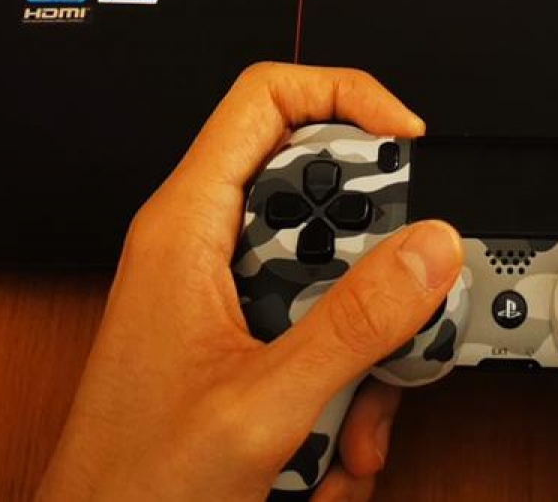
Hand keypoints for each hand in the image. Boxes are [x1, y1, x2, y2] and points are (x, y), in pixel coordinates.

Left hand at [38, 64, 463, 501]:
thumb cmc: (129, 488)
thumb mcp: (263, 404)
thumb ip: (355, 323)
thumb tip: (429, 247)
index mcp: (186, 225)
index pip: (268, 96)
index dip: (346, 95)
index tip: (409, 140)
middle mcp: (202, 247)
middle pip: (320, 198)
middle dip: (373, 271)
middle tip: (399, 319)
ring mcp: (222, 298)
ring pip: (332, 279)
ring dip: (363, 359)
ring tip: (352, 431)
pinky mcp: (240, 345)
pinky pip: (319, 337)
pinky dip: (342, 396)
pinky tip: (328, 457)